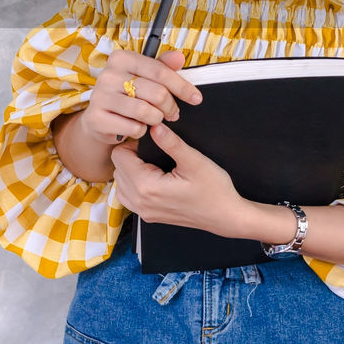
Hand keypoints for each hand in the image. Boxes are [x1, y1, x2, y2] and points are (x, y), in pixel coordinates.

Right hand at [80, 49, 202, 144]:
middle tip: (172, 113)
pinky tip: (137, 126)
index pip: (160, 71)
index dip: (182, 86)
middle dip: (170, 107)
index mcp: (121, 58)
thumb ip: (162, 67)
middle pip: (157, 93)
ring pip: (146, 112)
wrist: (100, 117)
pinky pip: (133, 128)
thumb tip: (179, 57)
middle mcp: (108, 75)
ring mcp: (100, 97)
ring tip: (154, 119)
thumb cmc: (126, 94)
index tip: (196, 98)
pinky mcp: (96, 119)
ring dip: (156, 120)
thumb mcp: (144, 77)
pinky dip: (140, 131)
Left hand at [110, 122, 250, 235]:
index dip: (132, 143)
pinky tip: (152, 178)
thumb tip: (155, 127)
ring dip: (130, 171)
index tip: (148, 141)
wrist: (226, 216)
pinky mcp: (149, 216)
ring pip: (120, 183)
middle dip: (130, 156)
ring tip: (152, 164)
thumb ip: (172, 143)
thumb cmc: (214, 190)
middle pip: (117, 169)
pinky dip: (133, 185)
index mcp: (147, 187)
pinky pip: (128, 197)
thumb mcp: (195, 162)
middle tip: (152, 151)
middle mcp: (141, 202)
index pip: (119, 156)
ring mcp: (144, 212)